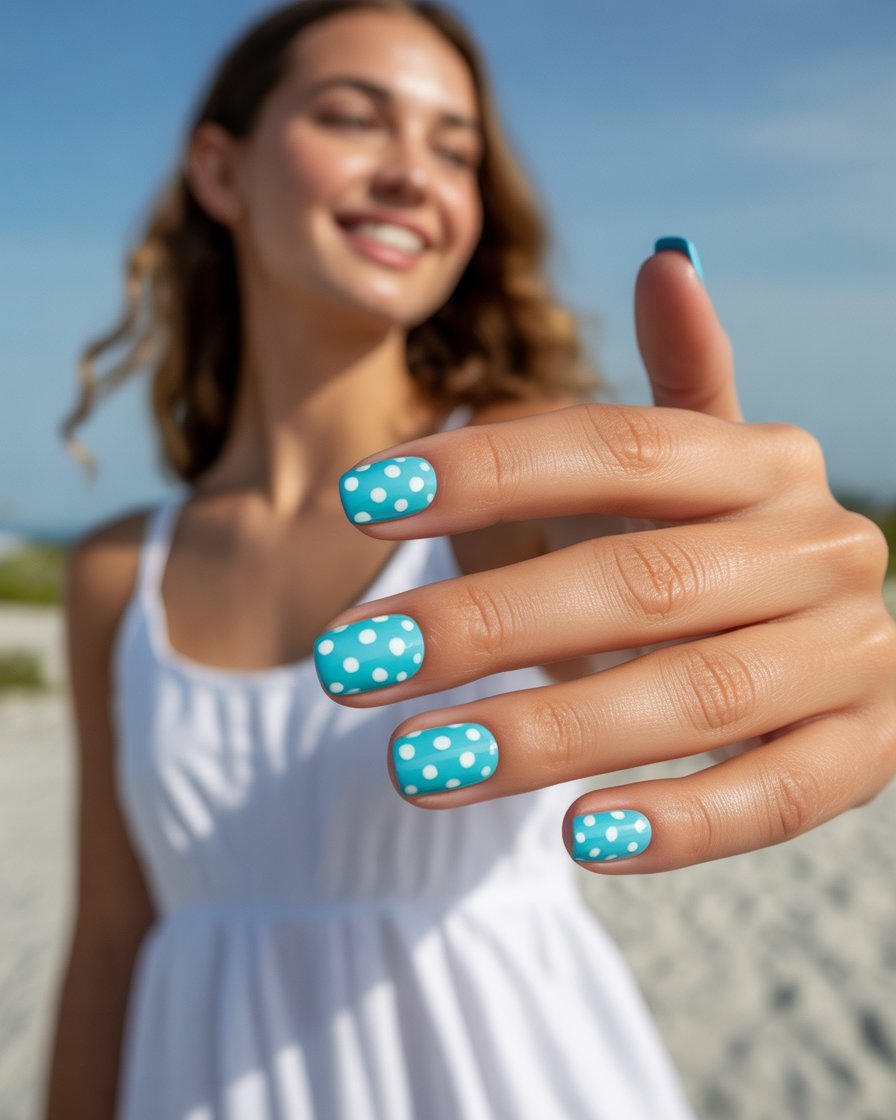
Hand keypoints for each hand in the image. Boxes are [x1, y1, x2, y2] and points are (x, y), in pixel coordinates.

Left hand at [316, 247, 895, 872]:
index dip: (485, 469)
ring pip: (695, 697)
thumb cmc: (741, 549)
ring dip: (546, 735)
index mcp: (769, 464)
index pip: (616, 450)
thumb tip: (667, 258)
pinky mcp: (870, 753)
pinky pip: (778, 795)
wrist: (853, 643)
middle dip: (483, 625)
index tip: (357, 498)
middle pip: (636, 580)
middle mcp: (821, 550)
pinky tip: (573, 840)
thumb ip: (683, 385)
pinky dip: (681, 823)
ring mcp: (855, 656)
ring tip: (411, 766)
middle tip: (347, 665)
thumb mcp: (713, 468)